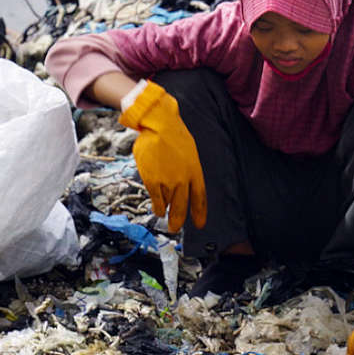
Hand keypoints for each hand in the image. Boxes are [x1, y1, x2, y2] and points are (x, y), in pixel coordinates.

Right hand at [118, 81, 206, 231]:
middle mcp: (183, 180)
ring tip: (163, 215)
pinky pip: (156, 200)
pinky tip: (157, 209)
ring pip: (167, 204)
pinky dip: (157, 206)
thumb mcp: (188, 153)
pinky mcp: (153, 182)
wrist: (158, 126)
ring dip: (165, 211)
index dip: (200, 213)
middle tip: (174, 229)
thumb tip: (182, 185)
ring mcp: (168, 182)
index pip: (200, 198)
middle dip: (178, 221)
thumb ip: (187, 170)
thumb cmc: (173, 136)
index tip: (200, 224)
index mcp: (195, 172)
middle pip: (182, 207)